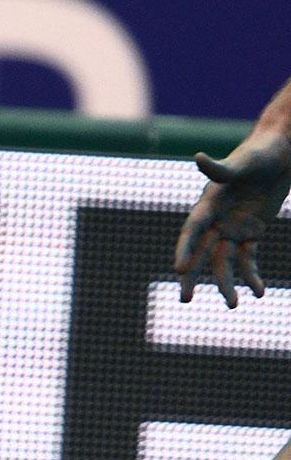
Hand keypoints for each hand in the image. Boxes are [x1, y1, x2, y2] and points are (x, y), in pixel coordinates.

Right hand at [175, 132, 290, 306]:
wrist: (280, 155)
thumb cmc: (258, 155)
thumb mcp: (241, 163)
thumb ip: (220, 168)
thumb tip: (198, 158)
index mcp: (207, 205)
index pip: (192, 231)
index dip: (185, 249)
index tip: (180, 269)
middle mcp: (215, 221)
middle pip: (200, 253)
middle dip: (192, 277)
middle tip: (185, 299)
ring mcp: (232, 229)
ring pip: (225, 262)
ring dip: (227, 284)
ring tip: (232, 305)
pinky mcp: (251, 234)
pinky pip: (249, 259)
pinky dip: (252, 276)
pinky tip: (259, 292)